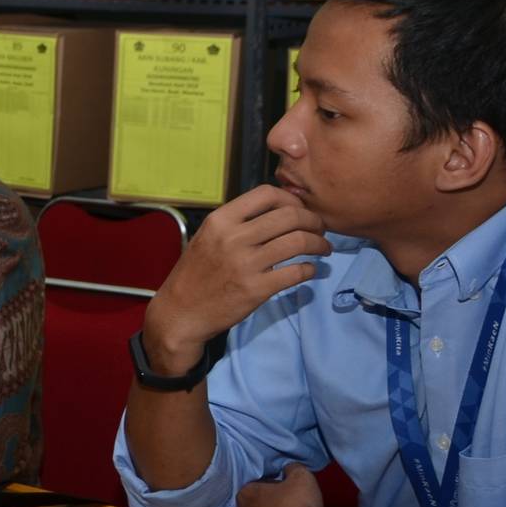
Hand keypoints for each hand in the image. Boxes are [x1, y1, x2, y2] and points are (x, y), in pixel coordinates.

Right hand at [139, 185, 330, 371]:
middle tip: (320, 229)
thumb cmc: (196, 273)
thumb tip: (276, 210)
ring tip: (324, 248)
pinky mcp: (257, 289)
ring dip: (319, 243)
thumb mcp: (208, 237)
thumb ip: (237, 222)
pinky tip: (310, 270)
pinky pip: (297, 272)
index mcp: (221, 220)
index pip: (267, 194)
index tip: (299, 210)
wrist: (181, 312)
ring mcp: (246, 264)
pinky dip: (311, 269)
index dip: (291, 199)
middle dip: (314, 221)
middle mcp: (234, 238)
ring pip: (298, 242)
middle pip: (290, 216)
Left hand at [233, 464, 328, 506]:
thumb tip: (290, 469)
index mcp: (246, 494)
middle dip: (272, 504)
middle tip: (292, 503)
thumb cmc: (298, 504)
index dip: (273, 484)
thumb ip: (293, 469)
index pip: (257, 484)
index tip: (287, 486)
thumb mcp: (301, 476)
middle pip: (257, 506)